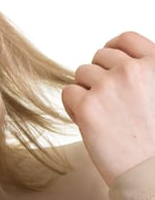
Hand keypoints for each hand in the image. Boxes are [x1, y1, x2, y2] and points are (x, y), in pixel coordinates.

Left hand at [62, 31, 154, 185]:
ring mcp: (109, 86)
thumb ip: (146, 74)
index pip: (125, 39)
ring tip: (101, 115)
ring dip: (86, 91)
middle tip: (108, 101)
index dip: (113, 48)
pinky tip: (87, 121)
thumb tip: (121, 60)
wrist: (154, 176)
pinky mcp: (88, 106)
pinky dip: (73, 106)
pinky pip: (68, 92)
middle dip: (99, 75)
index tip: (108, 63)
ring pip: (81, 73)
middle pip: (99, 57)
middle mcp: (133, 71)